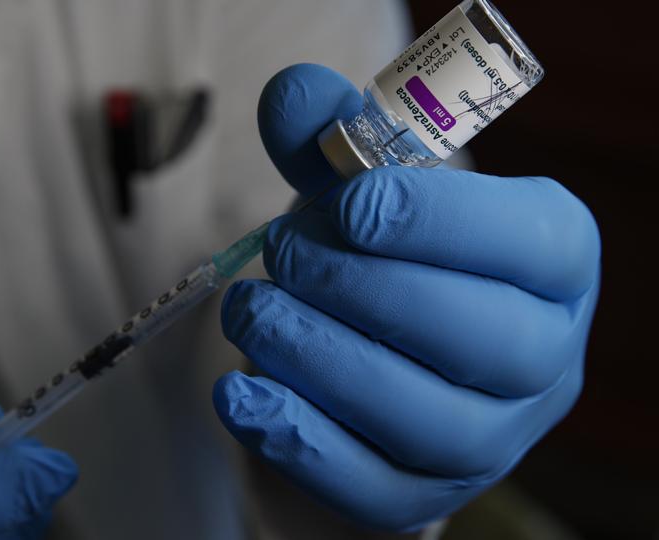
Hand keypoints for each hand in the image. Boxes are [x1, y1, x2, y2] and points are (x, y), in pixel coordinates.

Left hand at [213, 64, 599, 530]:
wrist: (378, 340)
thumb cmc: (382, 249)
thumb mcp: (362, 185)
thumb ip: (330, 138)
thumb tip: (290, 99)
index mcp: (554, 260)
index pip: (528, 245)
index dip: (434, 222)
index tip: (345, 205)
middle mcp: (544, 355)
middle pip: (477, 337)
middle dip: (362, 288)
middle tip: (282, 253)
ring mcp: (493, 438)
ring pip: (427, 421)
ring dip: (321, 361)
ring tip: (250, 312)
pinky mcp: (427, 492)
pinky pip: (376, 488)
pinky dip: (300, 442)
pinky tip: (240, 397)